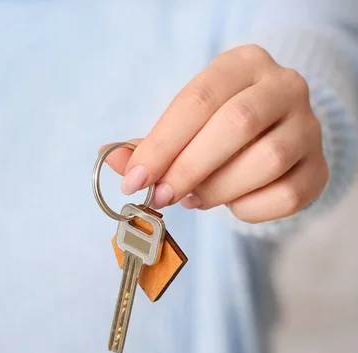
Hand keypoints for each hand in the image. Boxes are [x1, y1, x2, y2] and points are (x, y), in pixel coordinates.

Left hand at [102, 45, 327, 222]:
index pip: (198, 100)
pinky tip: (231, 203)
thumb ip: (149, 144)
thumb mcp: (184, 124)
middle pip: (235, 124)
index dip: (161, 143)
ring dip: (219, 189)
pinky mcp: (320, 167)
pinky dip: (249, 208)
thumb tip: (111, 161)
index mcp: (242, 64)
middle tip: (159, 196)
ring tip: (194, 199)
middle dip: (188, 168)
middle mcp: (284, 86)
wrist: (274, 133)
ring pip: (266, 160)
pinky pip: (287, 194)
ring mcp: (309, 126)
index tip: (134, 179)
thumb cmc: (218, 128)